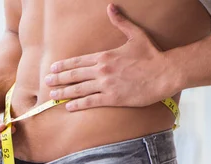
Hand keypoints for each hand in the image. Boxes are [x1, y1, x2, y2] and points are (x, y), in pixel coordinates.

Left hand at [45, 4, 175, 111]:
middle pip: (74, 75)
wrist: (165, 73)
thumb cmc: (151, 55)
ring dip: (63, 92)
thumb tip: (111, 7)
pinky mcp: (112, 98)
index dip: (63, 66)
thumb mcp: (136, 35)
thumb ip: (121, 22)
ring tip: (52, 95)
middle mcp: (102, 70)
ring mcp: (106, 85)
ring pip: (78, 89)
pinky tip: (68, 106)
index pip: (78, 61)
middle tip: (46, 81)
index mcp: (105, 56)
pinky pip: (90, 102)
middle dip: (58, 78)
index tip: (53, 68)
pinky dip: (77, 104)